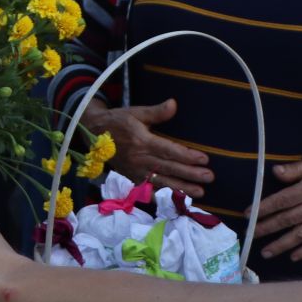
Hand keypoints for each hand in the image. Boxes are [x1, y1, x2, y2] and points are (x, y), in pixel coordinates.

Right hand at [86, 98, 212, 197]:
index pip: (168, 150)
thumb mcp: (136, 112)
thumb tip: (174, 104)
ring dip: (181, 187)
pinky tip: (179, 198)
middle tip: (209, 177)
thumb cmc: (118, 121)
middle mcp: (139, 158)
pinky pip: (150, 188)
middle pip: (168, 168)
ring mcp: (135, 170)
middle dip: (190, 174)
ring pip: (162, 181)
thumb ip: (156, 112)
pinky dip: (165, 193)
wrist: (93, 133)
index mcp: (141, 141)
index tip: (204, 159)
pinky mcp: (132, 177)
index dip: (186, 156)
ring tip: (200, 192)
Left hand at [253, 146, 301, 261]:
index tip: (248, 215)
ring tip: (267, 252)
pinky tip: (294, 257)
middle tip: (250, 236)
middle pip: (286, 220)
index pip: (280, 202)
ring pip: (301, 235)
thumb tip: (275, 172)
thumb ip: (295, 170)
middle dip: (266, 229)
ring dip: (282, 245)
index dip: (262, 209)